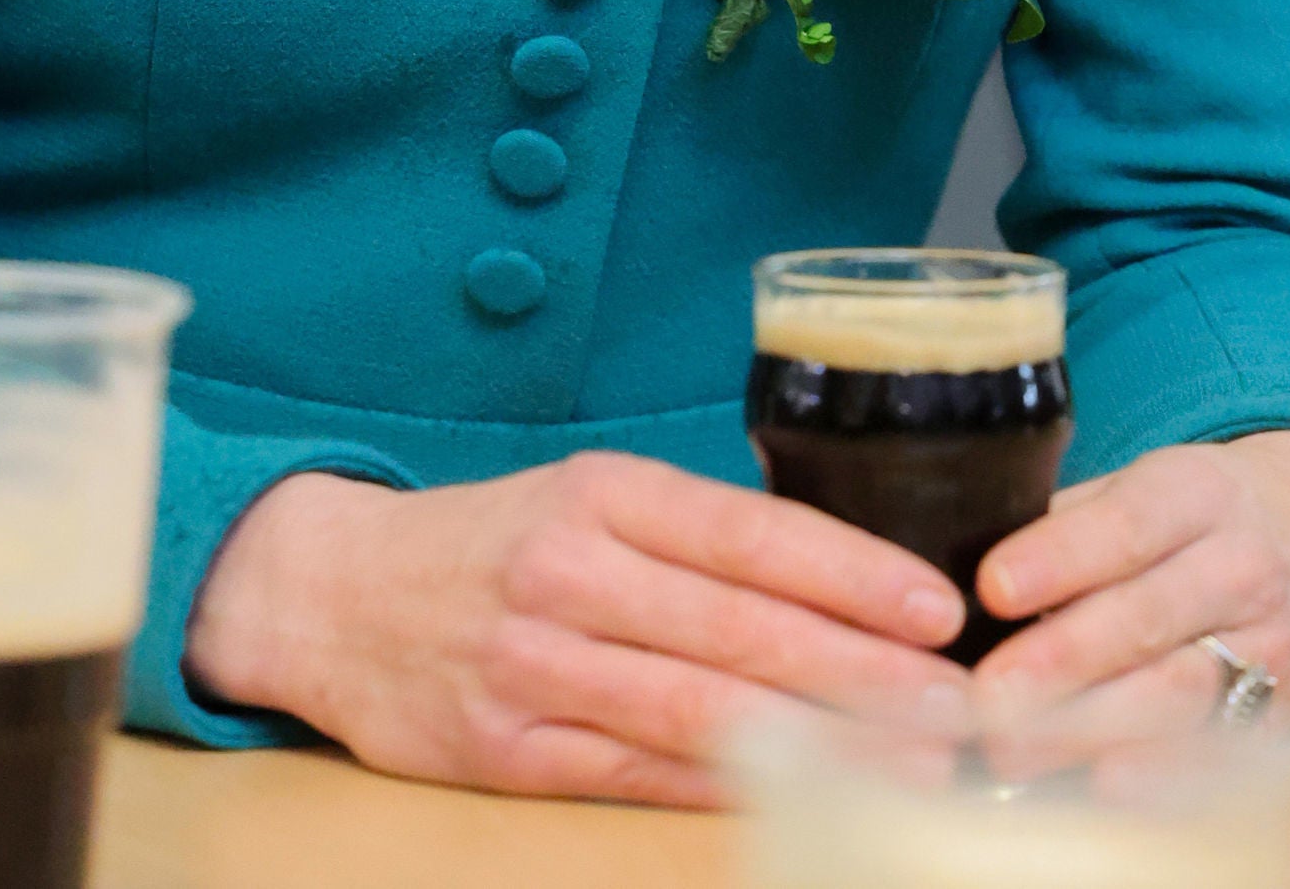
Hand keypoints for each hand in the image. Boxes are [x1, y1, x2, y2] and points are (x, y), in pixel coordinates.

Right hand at [185, 451, 969, 807]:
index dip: (850, 572)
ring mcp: (536, 667)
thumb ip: (692, 533)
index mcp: (600, 492)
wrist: (333, 593)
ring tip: (906, 761)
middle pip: (739, 628)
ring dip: (816, 742)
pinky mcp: (510, 751)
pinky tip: (801, 797)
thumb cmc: (489, 540)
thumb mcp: (584, 496)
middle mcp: (569, 572)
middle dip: (860, 671)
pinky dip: (727, 789)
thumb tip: (836, 574)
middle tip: (956, 703)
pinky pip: (639, 773)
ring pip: (700, 710)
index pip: (749, 532)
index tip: (937, 607)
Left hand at [969, 431, 1289, 773]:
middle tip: (986, 694)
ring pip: (1177, 693)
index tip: (993, 587)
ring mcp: (1269, 645)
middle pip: (1146, 617)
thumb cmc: (1210, 510)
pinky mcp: (1282, 711)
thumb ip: (1076, 519)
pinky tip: (1100, 782)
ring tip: (1013, 748)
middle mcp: (1242, 567)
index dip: (1060, 558)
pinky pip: (1216, 746)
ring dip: (1090, 728)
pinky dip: (1157, 773)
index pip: (1127, 524)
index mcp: (1201, 492)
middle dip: (1060, 661)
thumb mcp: (1156, 480)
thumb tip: (981, 565)